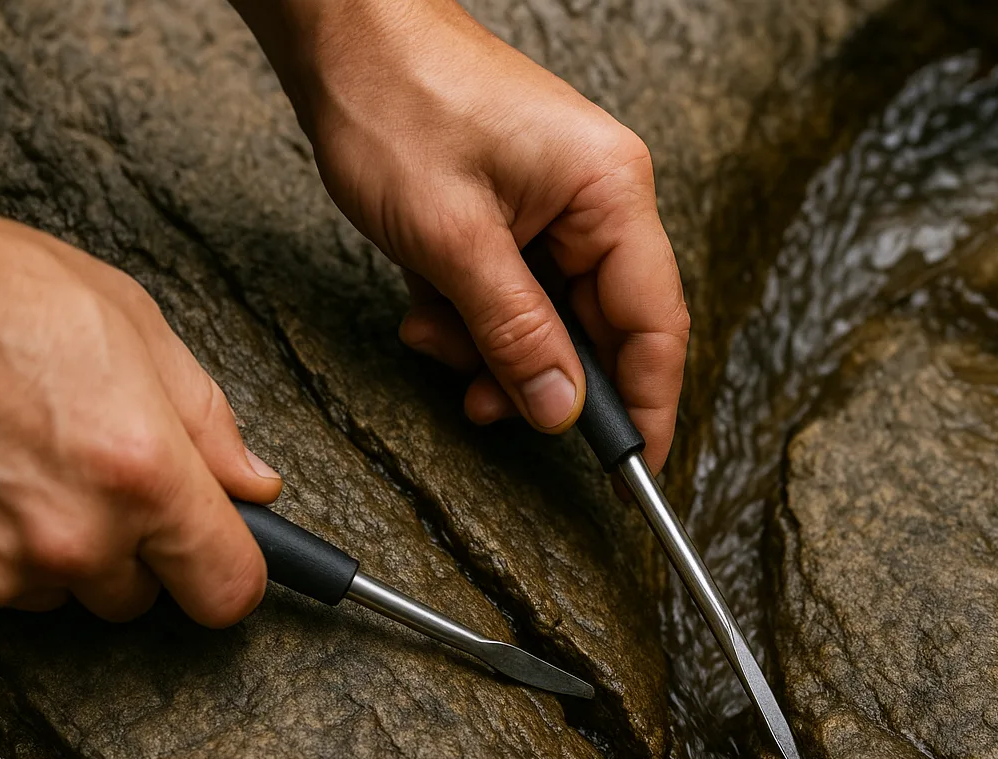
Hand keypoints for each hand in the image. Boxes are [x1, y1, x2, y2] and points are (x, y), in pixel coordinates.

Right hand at [0, 207, 281, 623]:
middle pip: (136, 593)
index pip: (227, 590)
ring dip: (51, 544)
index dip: (226, 572)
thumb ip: (205, 422)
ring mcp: (1, 564)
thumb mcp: (133, 328)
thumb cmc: (0, 294)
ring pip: (58, 589)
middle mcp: (76, 536)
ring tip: (19, 462)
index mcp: (145, 475)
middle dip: (126, 546)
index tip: (215, 555)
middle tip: (88, 472)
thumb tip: (252, 483)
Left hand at [237, 0, 689, 471]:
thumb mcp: (451, 239)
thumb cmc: (396, 98)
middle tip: (488, 403)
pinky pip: (520, 292)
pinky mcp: (525, 209)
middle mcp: (603, 199)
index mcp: (612, 193)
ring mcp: (564, 204)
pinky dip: (476, 315)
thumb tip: (561, 411)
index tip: (634, 475)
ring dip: (494, 347)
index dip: (647, 407)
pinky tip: (430, 306)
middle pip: (603, 328)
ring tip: (434, 335)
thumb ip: (515, 334)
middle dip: (539, 375)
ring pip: (554, 319)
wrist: (342, 30)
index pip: (655, 325)